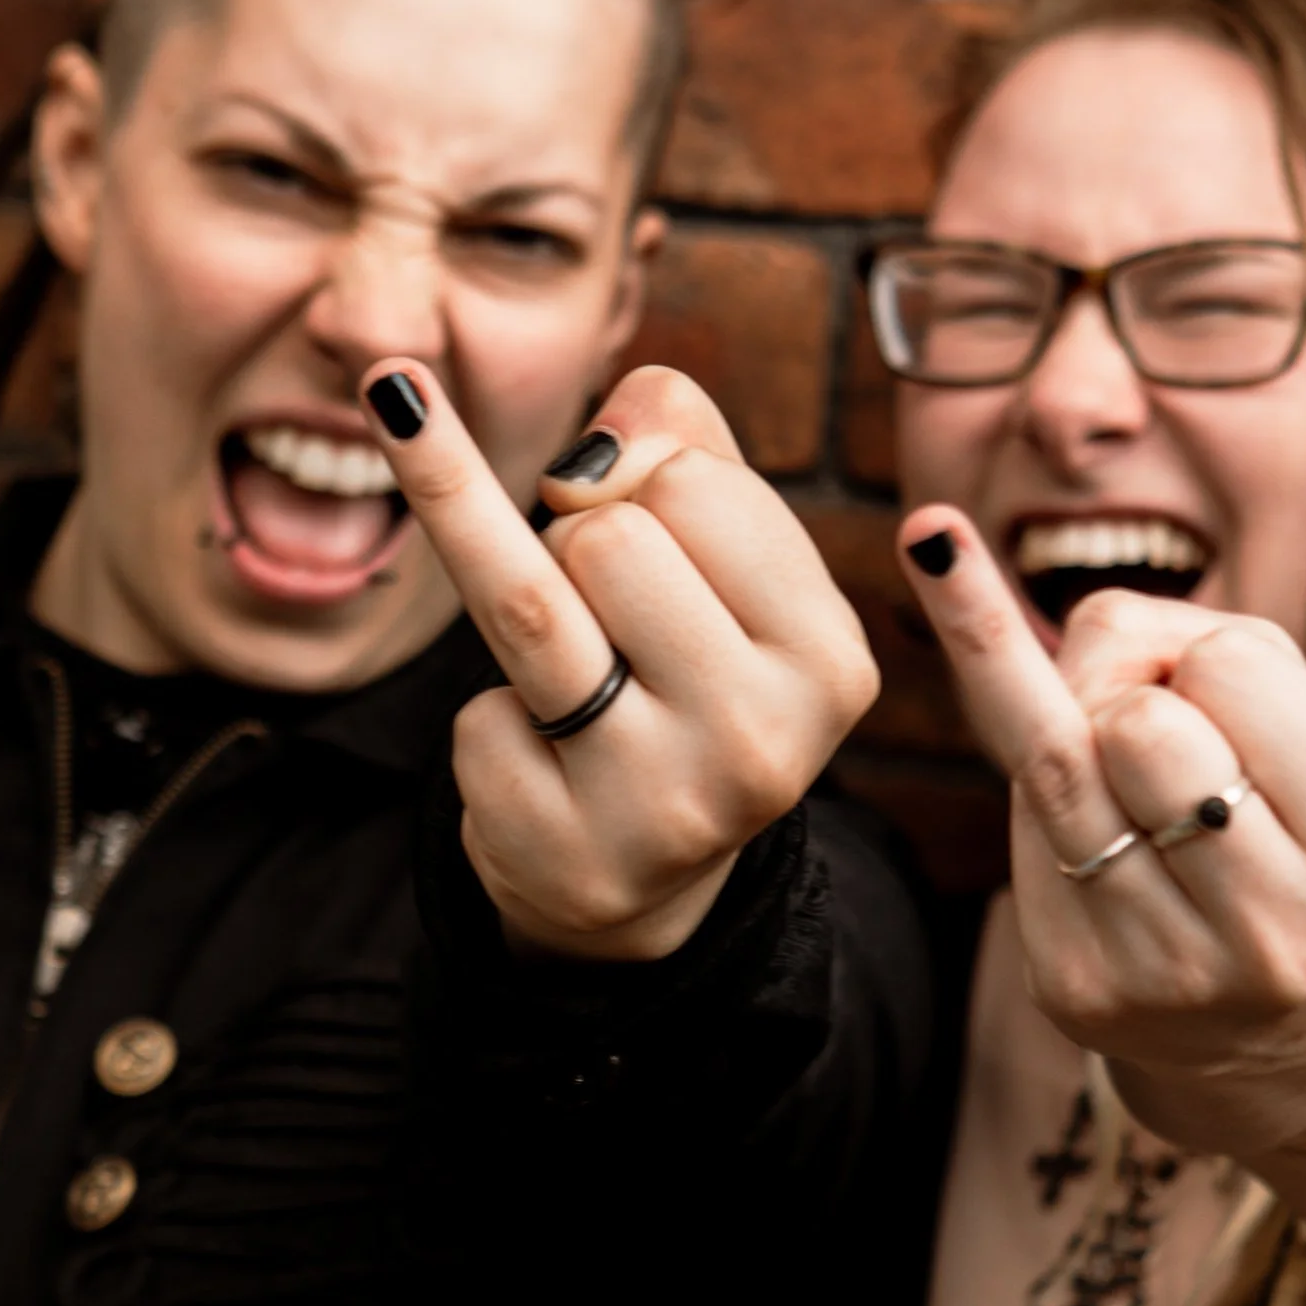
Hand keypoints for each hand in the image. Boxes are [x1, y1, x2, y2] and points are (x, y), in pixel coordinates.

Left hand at [364, 360, 876, 959]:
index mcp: (829, 657)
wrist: (643, 869)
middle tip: (611, 620)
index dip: (639, 481)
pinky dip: (491, 722)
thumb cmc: (680, 664)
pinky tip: (547, 773)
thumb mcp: (720, 549)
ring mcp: (663, 807)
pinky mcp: (564, 853)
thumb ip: (679, 435)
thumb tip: (600, 435)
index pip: (689, 476)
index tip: (654, 535)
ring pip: (531, 602)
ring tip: (568, 650)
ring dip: (525, 595)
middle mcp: (764, 739)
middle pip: (606, 534)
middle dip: (579, 545)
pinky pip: (476, 715)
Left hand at [898, 512, 1305, 1144]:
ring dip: (1082, 739)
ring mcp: (1170, 978)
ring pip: (1055, 760)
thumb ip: (1152, 632)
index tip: (1247, 719)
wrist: (1268, 997)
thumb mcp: (1281, 700)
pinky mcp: (1075, 993)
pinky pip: (1019, 826)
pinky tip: (1099, 840)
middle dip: (1139, 701)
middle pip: (1135, 720)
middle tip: (1183, 764)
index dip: (1213, 659)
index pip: (1228, 664)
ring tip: (1141, 797)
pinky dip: (1047, 800)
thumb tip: (944, 562)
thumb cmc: (1268, 799)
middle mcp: (1279, 936)